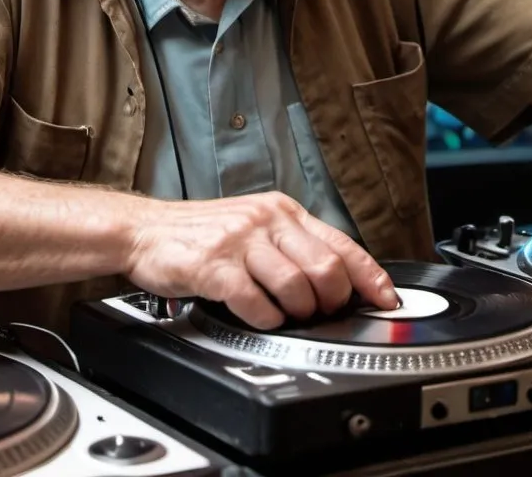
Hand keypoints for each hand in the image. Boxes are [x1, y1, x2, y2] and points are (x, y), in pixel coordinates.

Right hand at [122, 191, 398, 328]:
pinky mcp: (214, 266)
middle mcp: (266, 220)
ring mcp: (240, 241)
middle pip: (326, 268)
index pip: (341, 243)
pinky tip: (259, 317)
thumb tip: (337, 279)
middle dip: (332, 302)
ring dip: (299, 314)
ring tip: (286, 316)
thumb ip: (293, 246)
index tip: (386, 300)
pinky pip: (256, 303)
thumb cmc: (202, 234)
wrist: (145, 230)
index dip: (370, 276)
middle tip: (321, 315)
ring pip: (297, 287)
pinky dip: (265, 320)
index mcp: (282, 210)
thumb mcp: (255, 226)